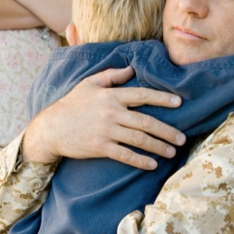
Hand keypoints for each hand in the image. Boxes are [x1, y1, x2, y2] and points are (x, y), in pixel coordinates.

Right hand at [22, 67, 185, 168]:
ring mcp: (106, 131)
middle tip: (182, 138)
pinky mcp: (100, 147)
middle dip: (167, 130)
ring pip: (139, 139)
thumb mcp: (88, 84)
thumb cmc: (71, 105)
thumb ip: (111, 75)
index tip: (179, 103)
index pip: (142, 95)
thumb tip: (131, 69)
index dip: (162, 98)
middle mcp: (111, 112)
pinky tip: (152, 164)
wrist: (51, 128)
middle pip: (146, 121)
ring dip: (158, 146)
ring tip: (172, 152)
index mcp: (111, 95)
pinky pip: (125, 155)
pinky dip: (140, 160)